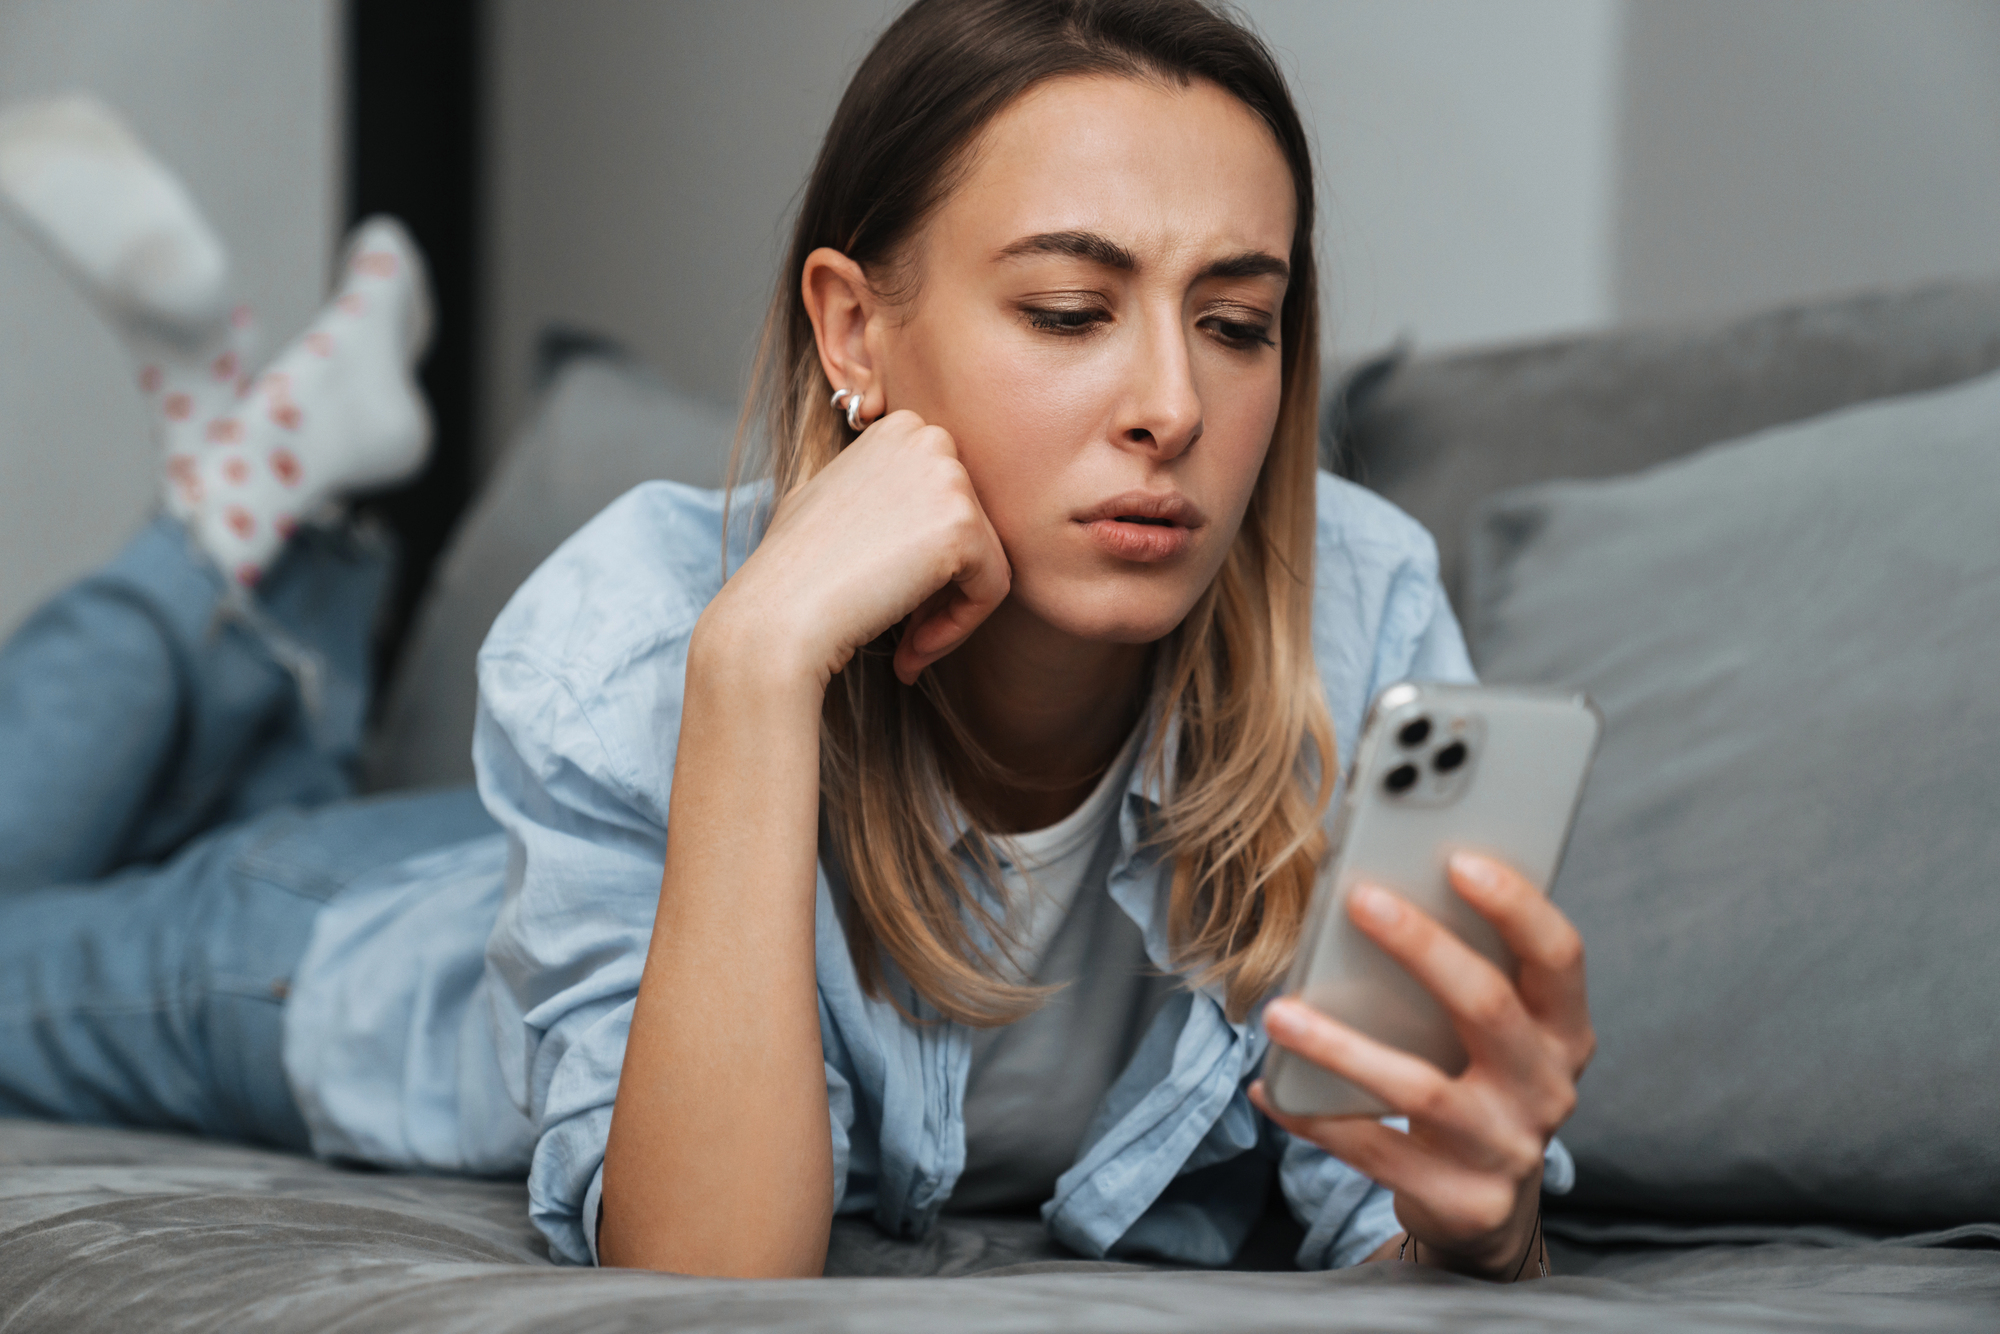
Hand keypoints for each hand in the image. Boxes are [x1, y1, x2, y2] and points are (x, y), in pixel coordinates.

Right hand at [704, 409, 1010, 687]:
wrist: (776, 614)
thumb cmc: (792, 570)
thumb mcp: (828, 500)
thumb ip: (876, 490)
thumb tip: (908, 510)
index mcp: (900, 429)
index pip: (947, 502)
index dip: (924, 558)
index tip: (891, 596)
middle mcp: (928, 438)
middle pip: (973, 529)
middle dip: (943, 586)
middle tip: (903, 632)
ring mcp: (948, 476)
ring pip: (987, 560)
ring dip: (950, 612)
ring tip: (905, 648)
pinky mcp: (963, 525)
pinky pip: (993, 588)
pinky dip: (960, 628)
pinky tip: (911, 652)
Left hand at [1249, 852, 1594, 1279]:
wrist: (1487, 1206)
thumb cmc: (1473, 1082)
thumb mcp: (1491, 1034)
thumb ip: (1462, 972)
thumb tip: (1379, 888)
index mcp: (1564, 1031)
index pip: (1558, 956)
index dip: (1516, 905)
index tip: (1459, 859)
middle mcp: (1548, 1088)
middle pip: (1488, 1007)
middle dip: (1422, 947)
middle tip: (1359, 899)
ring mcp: (1508, 1149)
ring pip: (1420, 1090)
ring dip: (1341, 1046)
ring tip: (1279, 1013)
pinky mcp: (1465, 1202)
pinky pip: (1375, 1152)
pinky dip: (1315, 1118)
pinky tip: (1270, 1088)